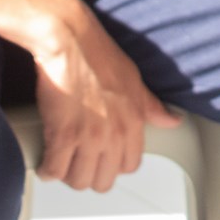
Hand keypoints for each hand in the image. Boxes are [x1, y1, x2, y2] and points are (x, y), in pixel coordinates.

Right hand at [32, 12, 179, 192]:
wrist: (69, 39)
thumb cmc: (97, 54)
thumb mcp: (134, 79)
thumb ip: (151, 106)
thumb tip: (173, 120)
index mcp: (135, 121)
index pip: (130, 166)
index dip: (113, 165)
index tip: (102, 158)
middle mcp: (115, 133)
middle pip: (104, 180)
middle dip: (89, 174)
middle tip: (78, 160)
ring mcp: (89, 136)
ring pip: (79, 180)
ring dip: (67, 174)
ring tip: (61, 160)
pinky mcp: (63, 135)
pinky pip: (54, 170)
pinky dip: (48, 169)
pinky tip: (46, 161)